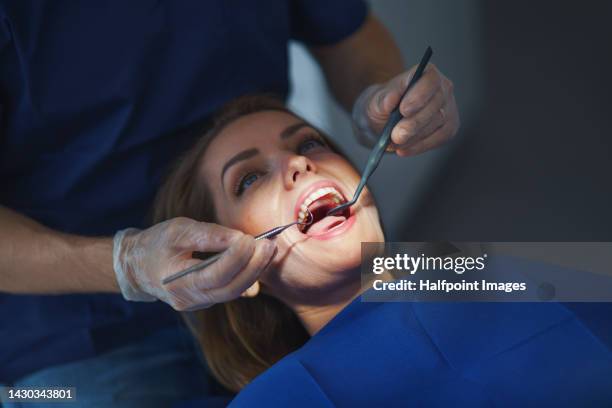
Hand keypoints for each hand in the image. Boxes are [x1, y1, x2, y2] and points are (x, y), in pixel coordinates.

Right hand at [112, 217, 274, 310]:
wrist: (137, 266)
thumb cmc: (157, 243)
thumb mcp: (178, 231)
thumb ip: (209, 235)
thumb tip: (239, 238)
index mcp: (177, 283)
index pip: (214, 275)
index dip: (236, 258)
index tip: (250, 239)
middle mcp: (188, 299)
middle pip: (229, 288)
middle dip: (253, 266)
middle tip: (269, 245)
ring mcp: (198, 303)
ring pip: (233, 292)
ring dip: (254, 271)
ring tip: (269, 249)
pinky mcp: (206, 300)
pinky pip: (231, 291)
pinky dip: (247, 275)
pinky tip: (259, 259)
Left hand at [353, 63, 459, 155]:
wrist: (384, 119)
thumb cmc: (383, 105)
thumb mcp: (376, 100)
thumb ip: (384, 99)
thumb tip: (392, 97)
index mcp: (427, 73)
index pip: (431, 80)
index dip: (419, 95)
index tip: (404, 110)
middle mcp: (443, 89)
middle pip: (435, 105)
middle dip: (414, 123)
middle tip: (396, 135)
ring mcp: (449, 109)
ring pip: (437, 123)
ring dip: (415, 136)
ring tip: (396, 143)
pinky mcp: (449, 128)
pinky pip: (439, 138)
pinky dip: (419, 146)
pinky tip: (403, 150)